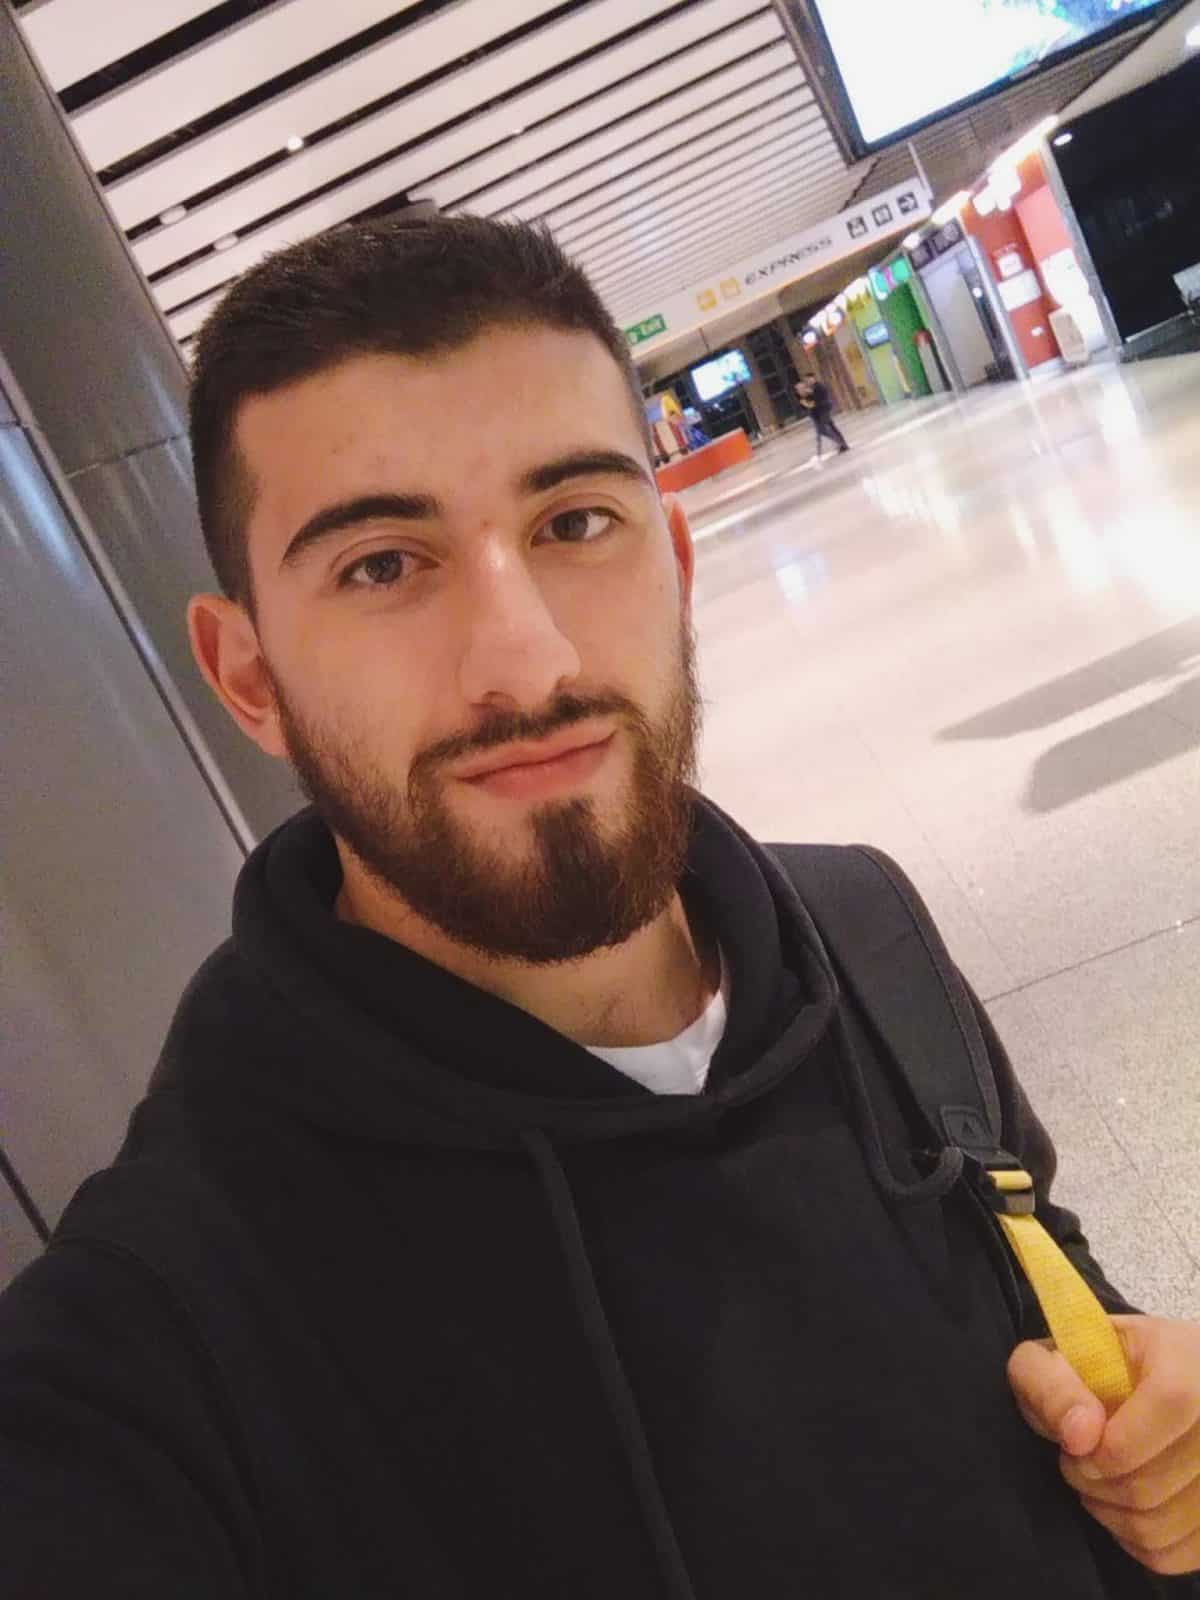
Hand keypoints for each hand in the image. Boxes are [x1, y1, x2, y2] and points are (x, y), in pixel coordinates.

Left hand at [1008, 1316, 1199, 1574]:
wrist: (1137, 1387)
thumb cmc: (1091, 1371)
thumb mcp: (1055, 1360)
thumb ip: (1052, 1386)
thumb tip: (1080, 1435)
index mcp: (1186, 1359)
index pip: (1171, 1402)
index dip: (1115, 1443)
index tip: (1077, 1447)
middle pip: (1156, 1481)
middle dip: (1095, 1482)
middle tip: (1078, 1463)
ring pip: (1165, 1525)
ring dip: (1111, 1514)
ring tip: (1098, 1481)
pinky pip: (1177, 1554)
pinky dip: (1138, 1541)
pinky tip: (1125, 1508)